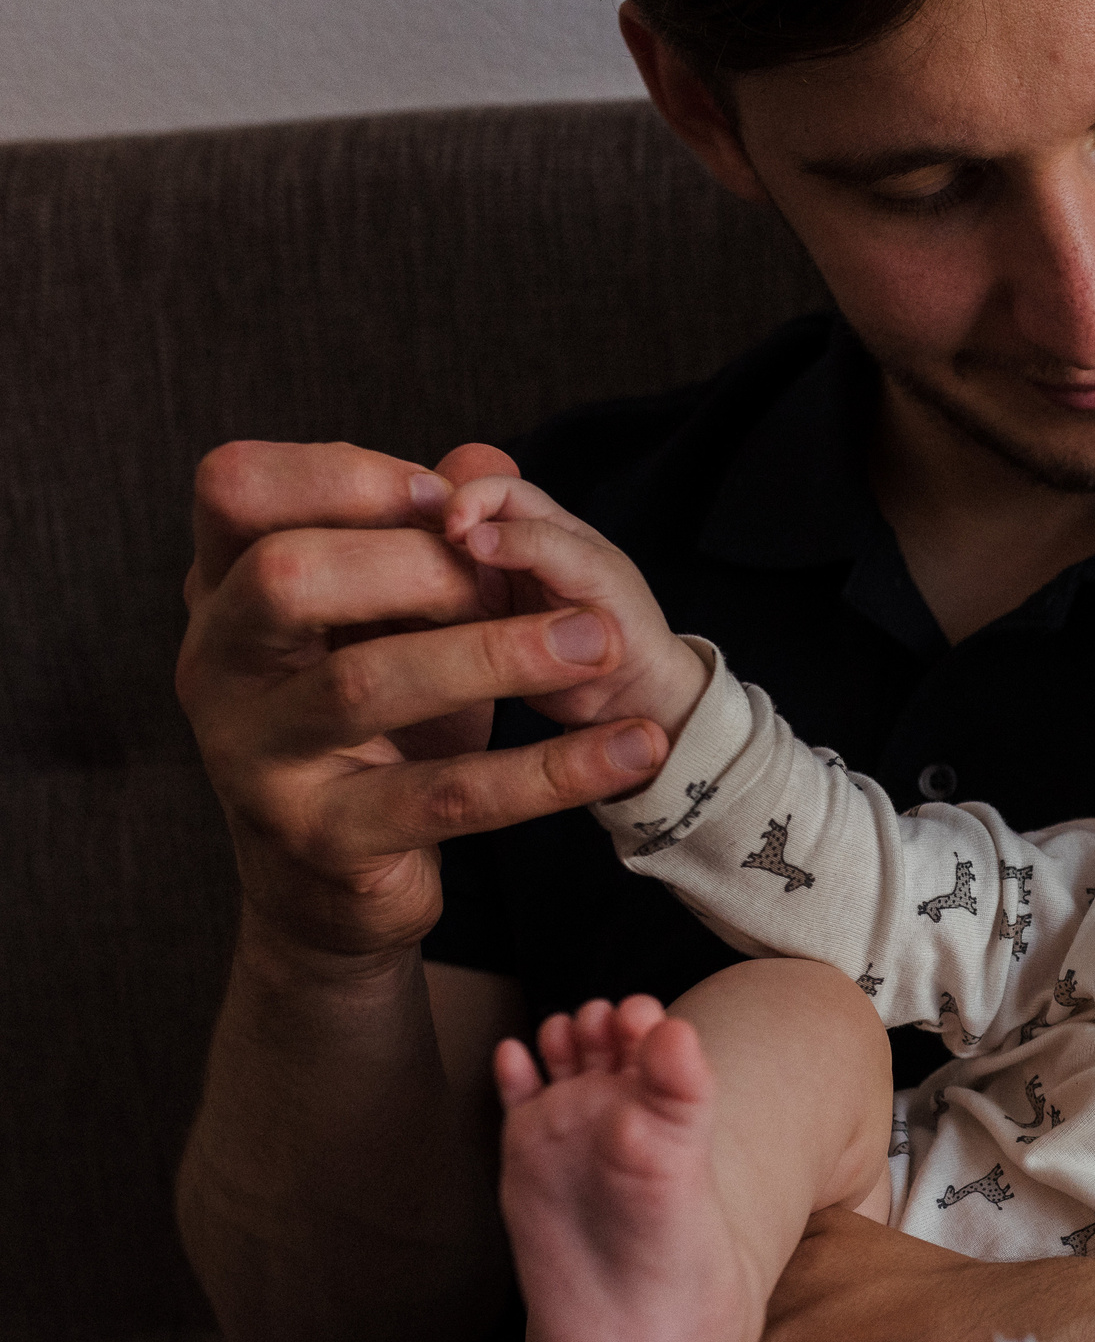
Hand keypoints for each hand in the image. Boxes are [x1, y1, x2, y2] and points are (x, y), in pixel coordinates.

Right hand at [177, 439, 668, 965]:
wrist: (325, 884)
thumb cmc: (367, 724)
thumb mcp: (390, 625)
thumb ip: (426, 540)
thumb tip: (487, 458)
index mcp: (221, 592)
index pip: (234, 488)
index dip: (342, 475)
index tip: (442, 497)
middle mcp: (218, 667)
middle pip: (287, 575)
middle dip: (417, 563)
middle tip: (511, 574)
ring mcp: (259, 757)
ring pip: (367, 684)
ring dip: (498, 654)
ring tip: (598, 644)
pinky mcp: (324, 837)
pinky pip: (447, 796)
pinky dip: (550, 772)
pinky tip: (628, 750)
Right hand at [441, 475, 709, 740]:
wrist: (631, 695)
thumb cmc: (629, 627)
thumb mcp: (594, 575)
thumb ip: (540, 546)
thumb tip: (474, 536)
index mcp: (546, 526)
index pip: (496, 491)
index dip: (470, 500)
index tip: (457, 532)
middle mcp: (512, 551)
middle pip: (457, 524)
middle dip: (435, 537)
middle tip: (426, 567)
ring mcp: (492, 590)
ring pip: (442, 567)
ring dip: (427, 577)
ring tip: (429, 601)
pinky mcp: (478, 629)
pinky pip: (442, 611)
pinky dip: (429, 613)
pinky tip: (427, 627)